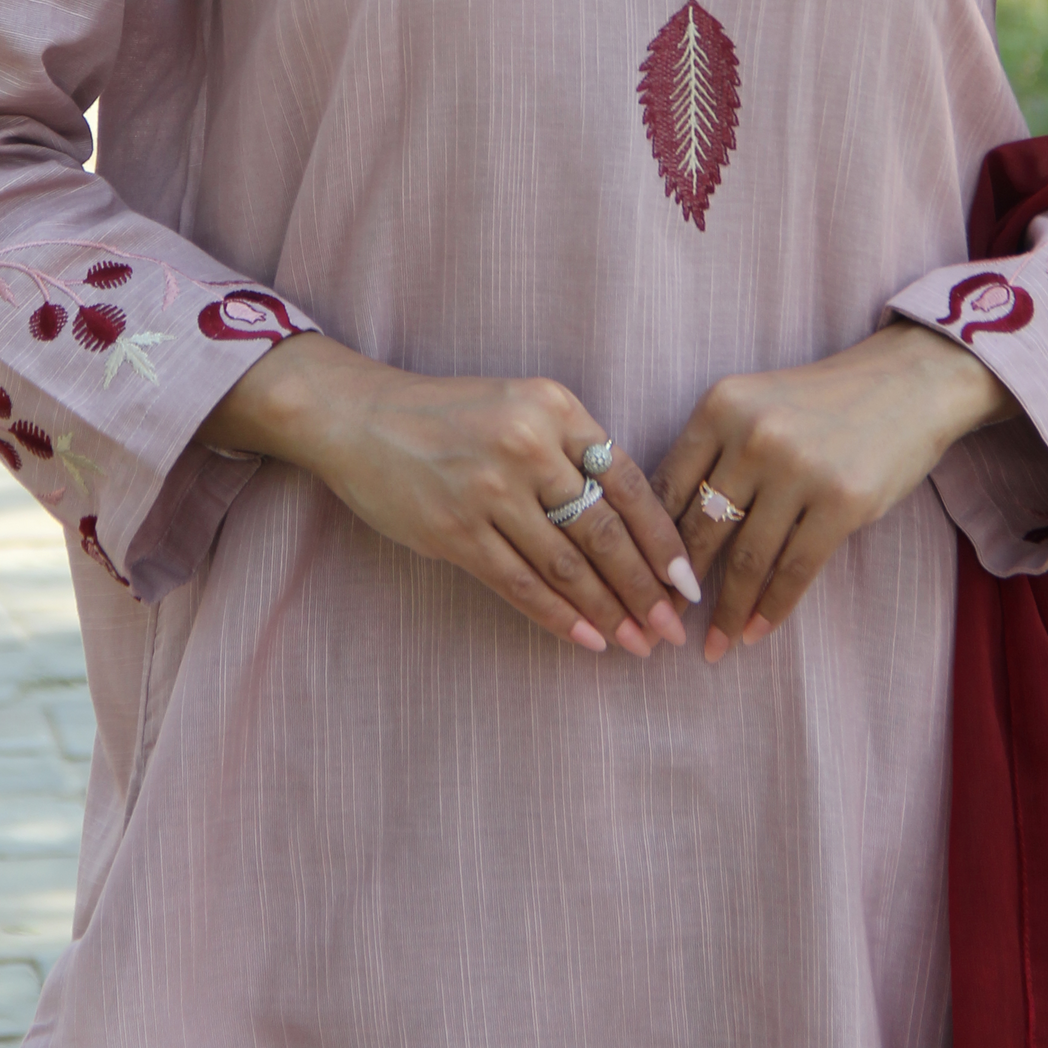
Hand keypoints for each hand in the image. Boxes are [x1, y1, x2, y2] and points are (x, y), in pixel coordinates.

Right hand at [197, 337, 701, 657]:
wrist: (360, 416)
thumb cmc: (450, 416)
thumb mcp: (520, 405)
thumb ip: (570, 450)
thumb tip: (630, 526)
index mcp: (555, 407)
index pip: (629, 482)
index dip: (662, 540)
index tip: (686, 583)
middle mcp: (528, 444)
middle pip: (604, 531)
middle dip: (645, 588)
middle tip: (671, 629)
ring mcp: (490, 489)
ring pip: (567, 565)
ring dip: (608, 611)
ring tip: (637, 642)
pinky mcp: (455, 530)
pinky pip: (520, 584)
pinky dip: (558, 616)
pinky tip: (586, 638)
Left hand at [652, 324, 1015, 663]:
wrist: (908, 384)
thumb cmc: (822, 403)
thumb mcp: (756, 406)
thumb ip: (715, 454)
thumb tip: (669, 535)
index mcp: (721, 406)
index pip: (668, 488)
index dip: (650, 545)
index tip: (641, 583)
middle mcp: (753, 436)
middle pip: (702, 528)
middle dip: (680, 587)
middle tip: (667, 624)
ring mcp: (799, 469)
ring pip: (747, 559)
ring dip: (728, 611)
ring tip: (717, 644)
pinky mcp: (842, 502)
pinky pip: (795, 570)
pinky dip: (772, 608)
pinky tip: (757, 631)